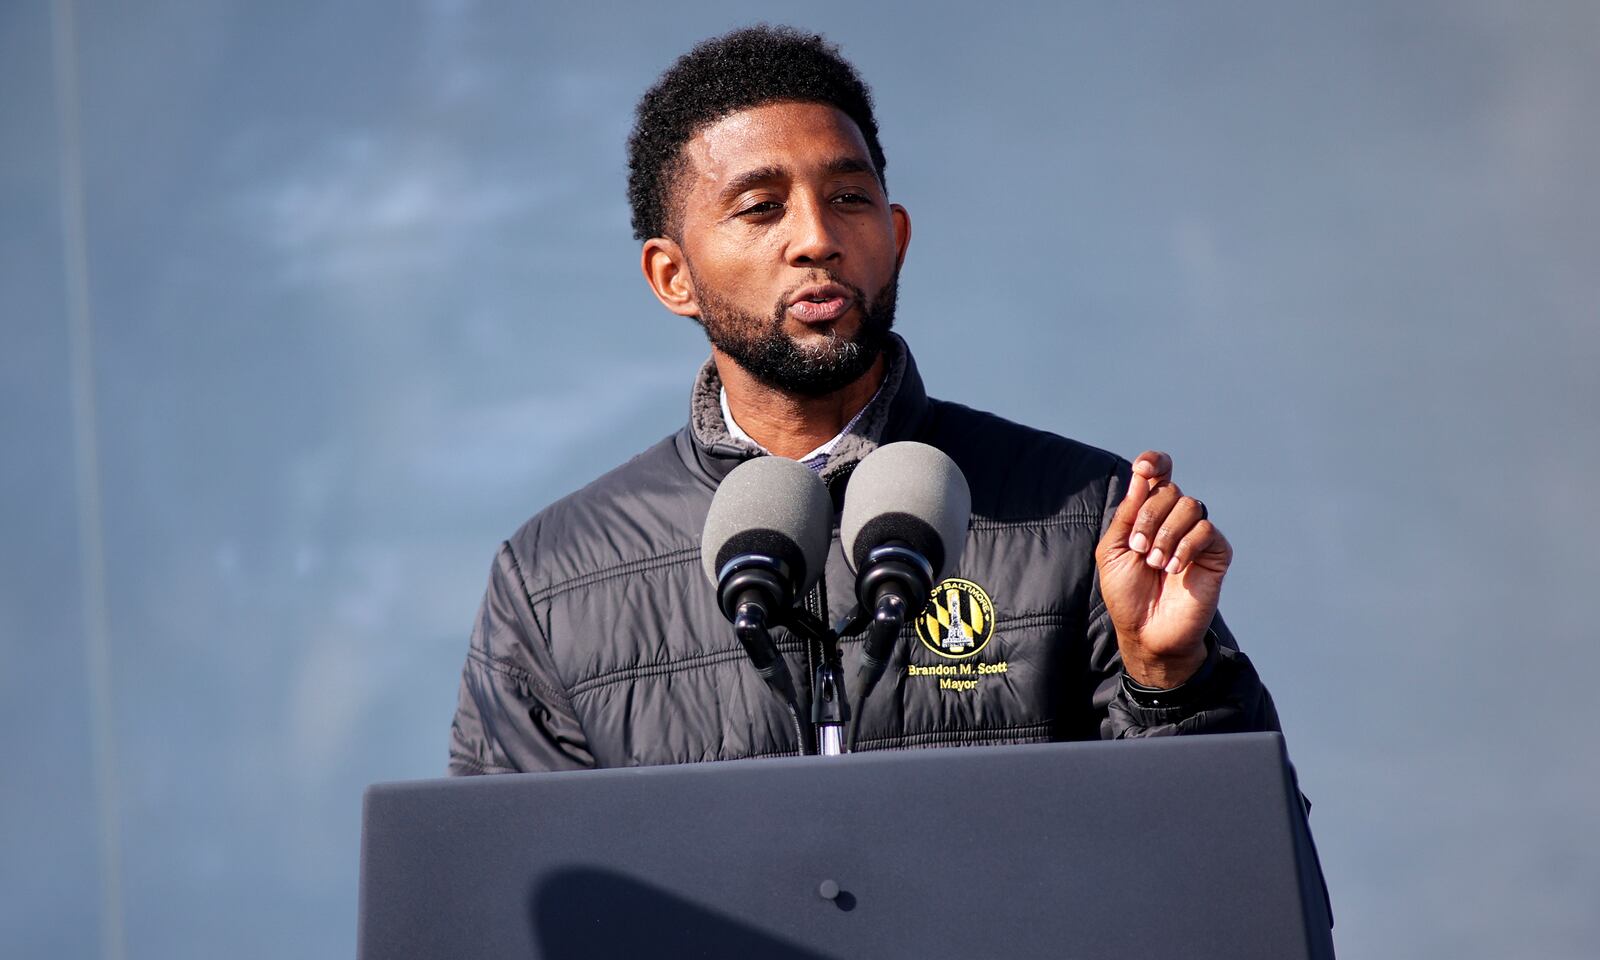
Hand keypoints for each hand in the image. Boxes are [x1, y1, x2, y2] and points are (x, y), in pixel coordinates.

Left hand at [1093, 452, 1231, 687]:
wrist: (1147, 631)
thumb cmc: (1127, 593)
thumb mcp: (1114, 549)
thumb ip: (1127, 513)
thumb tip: (1142, 475)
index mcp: (1148, 514)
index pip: (1159, 474)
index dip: (1155, 462)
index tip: (1143, 468)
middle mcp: (1174, 519)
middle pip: (1169, 490)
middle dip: (1149, 517)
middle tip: (1140, 550)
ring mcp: (1196, 535)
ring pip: (1190, 505)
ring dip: (1167, 535)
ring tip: (1156, 564)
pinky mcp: (1216, 552)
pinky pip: (1206, 530)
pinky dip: (1185, 547)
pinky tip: (1174, 569)